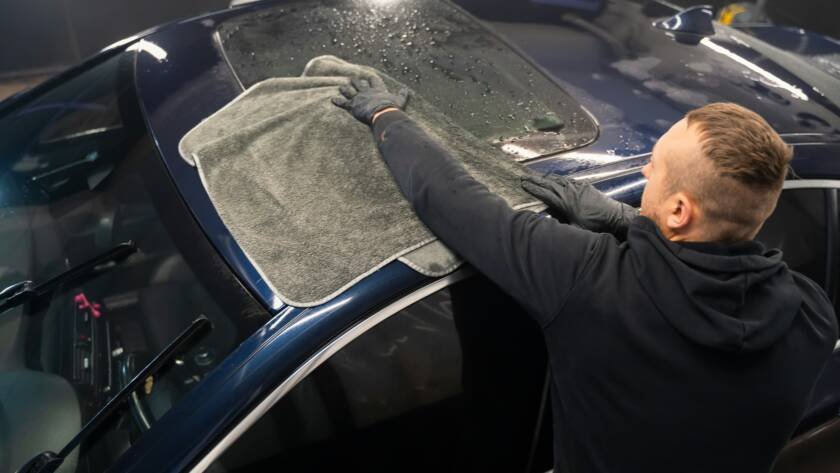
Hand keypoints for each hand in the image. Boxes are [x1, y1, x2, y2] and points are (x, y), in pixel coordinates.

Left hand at [331, 77, 408, 124]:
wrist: (382, 112)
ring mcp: (358, 97)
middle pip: (359, 84)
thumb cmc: (391, 107)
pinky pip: (343, 103)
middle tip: (352, 79)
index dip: (371, 79)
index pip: (374, 81)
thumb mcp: (400, 100)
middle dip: (356, 81)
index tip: (369, 76)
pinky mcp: (352, 105)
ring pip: (350, 91)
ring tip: (341, 86)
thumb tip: (406, 89)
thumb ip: (402, 94)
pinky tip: (332, 99)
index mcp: (377, 90)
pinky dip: (337, 101)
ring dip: (345, 89)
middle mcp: (366, 91)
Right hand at [521, 174, 638, 238]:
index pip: (544, 194)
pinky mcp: (584, 186)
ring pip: (557, 180)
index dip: (533, 189)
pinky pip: (567, 180)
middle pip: (548, 184)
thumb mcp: (575, 229)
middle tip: (524, 177)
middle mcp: (569, 192)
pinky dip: (558, 178)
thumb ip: (561, 224)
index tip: (523, 184)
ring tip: (536, 176)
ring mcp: (577, 187)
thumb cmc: (595, 225)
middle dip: (535, 180)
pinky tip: (555, 178)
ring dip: (546, 177)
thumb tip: (547, 223)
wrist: (613, 216)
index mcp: (564, 203)